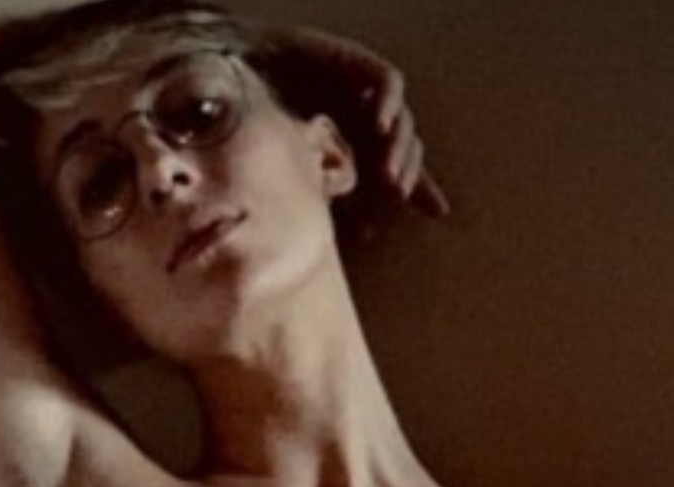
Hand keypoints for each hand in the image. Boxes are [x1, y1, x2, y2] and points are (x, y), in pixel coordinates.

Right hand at [258, 29, 449, 220]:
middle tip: (394, 196)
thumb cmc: (265, 134)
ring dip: (398, 148)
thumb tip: (356, 235)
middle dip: (405, 171)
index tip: (438, 213)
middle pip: (406, 146)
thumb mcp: (302, 176)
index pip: (401, 168)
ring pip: (402, 119)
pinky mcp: (356, 64)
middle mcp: (366, 121)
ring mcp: (363, 93)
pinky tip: (380, 125)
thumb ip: (329, 198)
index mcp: (360, 148)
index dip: (422, 188)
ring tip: (387, 175)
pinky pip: (387, 81)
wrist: (236, 84)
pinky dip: (388, 103)